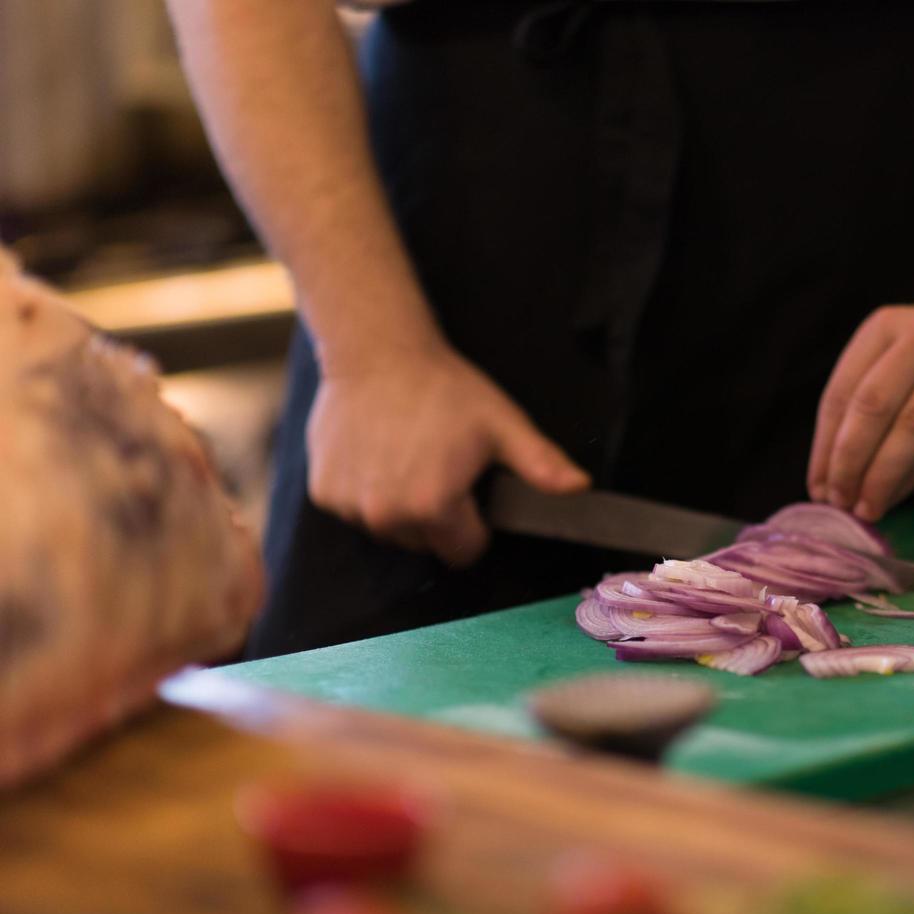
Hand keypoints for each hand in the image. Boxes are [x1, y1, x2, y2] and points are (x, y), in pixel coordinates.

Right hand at [307, 342, 589, 565]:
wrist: (376, 351)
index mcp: (433, 507)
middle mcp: (386, 516)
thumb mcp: (502, 423)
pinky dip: (366, 492)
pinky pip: (355, 511)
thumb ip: (540, 464)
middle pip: (425, 544)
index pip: (464, 551)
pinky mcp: (323, 492)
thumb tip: (580, 488)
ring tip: (406, 457)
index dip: (474, 524)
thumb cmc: (445, 388)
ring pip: (389, 531)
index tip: (469, 490)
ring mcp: (349, 506)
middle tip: (437, 465)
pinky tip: (376, 453)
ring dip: (400, 506)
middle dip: (437, 516)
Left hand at [807, 304, 913, 521]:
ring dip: (884, 474)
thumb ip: (859, 405)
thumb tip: (826, 477)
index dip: (825, 446)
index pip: (842, 392)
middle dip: (851, 461)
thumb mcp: (892, 359)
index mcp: (883, 327)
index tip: (817, 488)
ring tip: (867, 507)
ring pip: (913, 426)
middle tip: (840, 500)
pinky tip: (897, 494)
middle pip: (874, 406)